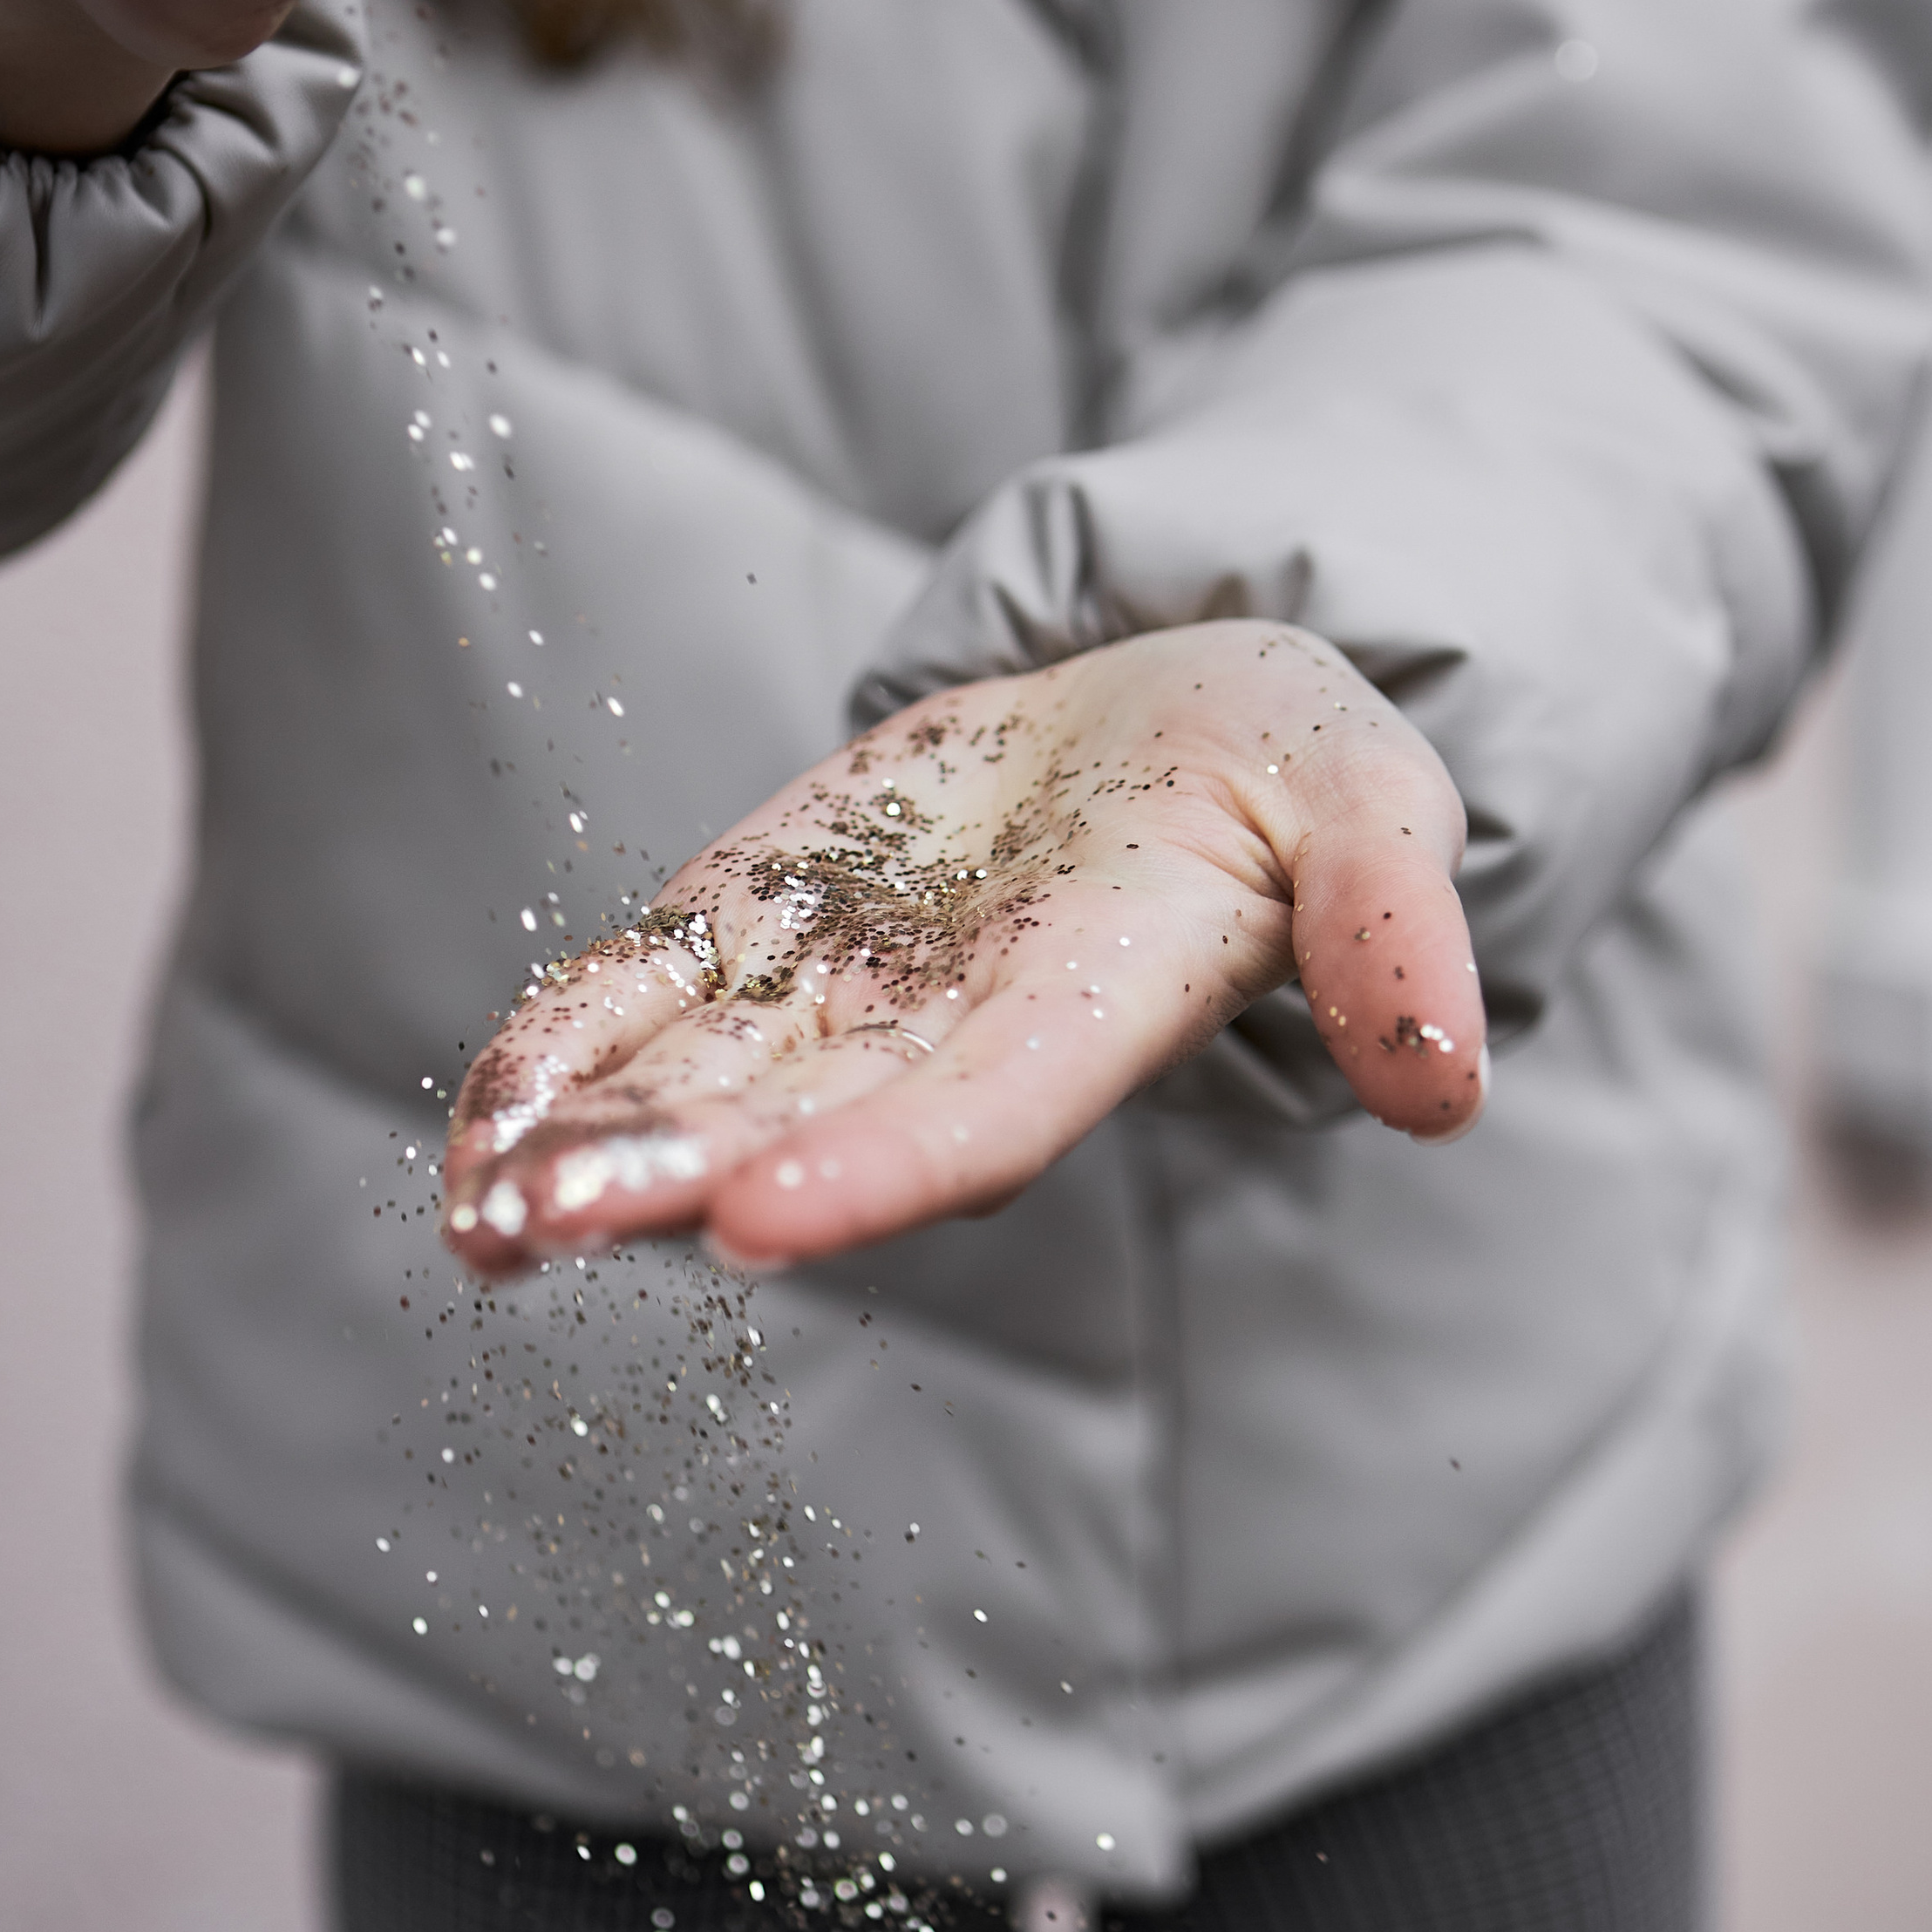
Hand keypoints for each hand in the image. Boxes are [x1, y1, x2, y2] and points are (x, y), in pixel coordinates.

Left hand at [442, 621, 1489, 1277]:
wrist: (1179, 706)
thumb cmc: (1289, 758)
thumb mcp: (1372, 795)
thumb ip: (1392, 920)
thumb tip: (1451, 1080)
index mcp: (1095, 1009)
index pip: (983, 1115)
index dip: (877, 1171)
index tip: (755, 1225)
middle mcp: (950, 1030)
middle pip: (805, 1125)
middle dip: (673, 1179)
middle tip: (546, 1224)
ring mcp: (844, 983)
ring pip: (702, 1082)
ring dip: (589, 1145)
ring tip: (480, 1207)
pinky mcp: (765, 916)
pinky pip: (647, 995)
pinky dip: (562, 1052)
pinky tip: (479, 1122)